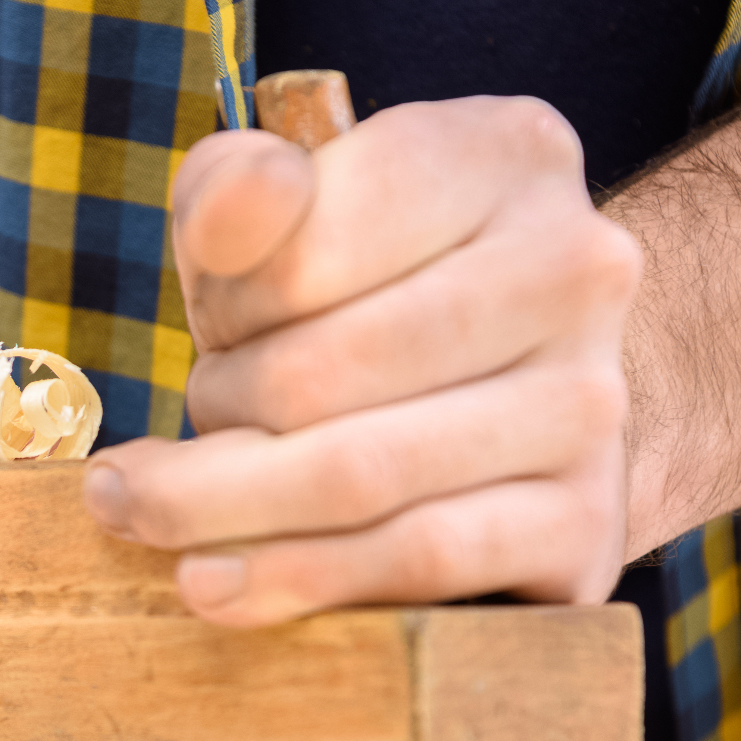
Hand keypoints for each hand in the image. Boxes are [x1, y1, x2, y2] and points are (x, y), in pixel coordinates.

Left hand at [83, 96, 641, 624]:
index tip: (208, 329)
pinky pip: (414, 562)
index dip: (224, 304)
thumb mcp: (291, 217)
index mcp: (505, 153)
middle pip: (316, 375)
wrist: (526, 401)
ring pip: (357, 477)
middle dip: (213, 416)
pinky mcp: (585, 524)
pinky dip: (294, 578)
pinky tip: (215, 587)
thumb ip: (234, 193)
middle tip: (162, 444)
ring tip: (149, 515)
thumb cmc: (371, 297)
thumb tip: (238, 200)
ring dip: (221, 507)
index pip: (305, 243)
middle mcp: (575, 268)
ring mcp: (591, 403)